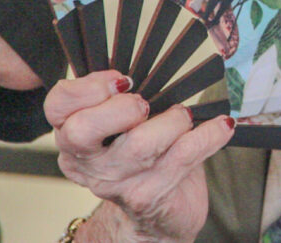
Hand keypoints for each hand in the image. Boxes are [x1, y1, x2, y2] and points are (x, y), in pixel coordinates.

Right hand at [46, 70, 234, 241]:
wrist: (157, 216)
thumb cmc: (142, 158)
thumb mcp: (124, 125)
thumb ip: (125, 96)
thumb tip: (154, 65)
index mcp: (73, 135)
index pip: (58, 105)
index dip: (87, 87)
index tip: (120, 79)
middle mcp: (88, 161)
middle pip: (82, 130)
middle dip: (120, 108)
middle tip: (145, 104)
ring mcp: (116, 182)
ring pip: (141, 143)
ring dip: (174, 120)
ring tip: (185, 117)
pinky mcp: (148, 196)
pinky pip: (183, 155)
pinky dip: (208, 134)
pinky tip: (222, 125)